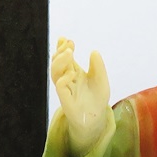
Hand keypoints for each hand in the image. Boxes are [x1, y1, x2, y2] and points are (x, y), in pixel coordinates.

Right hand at [50, 37, 110, 155]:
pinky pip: (59, 86)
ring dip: (60, 61)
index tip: (66, 39)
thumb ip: (98, 67)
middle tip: (69, 43)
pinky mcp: (65, 98)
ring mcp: (65, 88)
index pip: (64, 57)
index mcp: (74, 71)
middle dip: (60, 51)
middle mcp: (67, 78)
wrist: (97, 117)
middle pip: (57, 62)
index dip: (62, 47)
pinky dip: (64, 78)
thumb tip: (94, 51)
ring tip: (69, 53)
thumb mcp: (101, 79)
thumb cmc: (97, 98)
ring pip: (55, 72)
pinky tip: (72, 73)